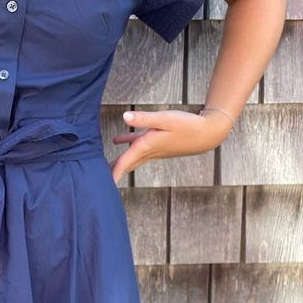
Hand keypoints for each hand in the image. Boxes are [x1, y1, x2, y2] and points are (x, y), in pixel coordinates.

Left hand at [108, 108, 231, 184]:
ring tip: (103, 166)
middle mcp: (148, 151)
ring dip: (117, 162)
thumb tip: (124, 117)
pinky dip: (127, 145)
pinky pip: (137, 147)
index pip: (124, 163)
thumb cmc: (187, 125)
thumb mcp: (165, 119)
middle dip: (111, 173)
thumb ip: (144, 118)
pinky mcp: (157, 144)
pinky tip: (118, 140)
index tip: (101, 186)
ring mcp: (153, 150)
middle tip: (96, 182)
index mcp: (146, 146)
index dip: (111, 174)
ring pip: (130, 158)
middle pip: (125, 165)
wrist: (206, 134)